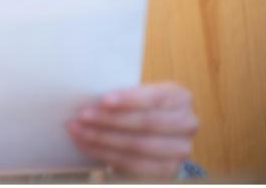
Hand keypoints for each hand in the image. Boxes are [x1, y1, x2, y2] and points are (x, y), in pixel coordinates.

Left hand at [66, 82, 198, 178]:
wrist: (153, 134)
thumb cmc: (138, 108)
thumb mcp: (136, 96)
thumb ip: (122, 97)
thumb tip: (89, 98)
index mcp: (180, 97)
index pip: (154, 97)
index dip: (128, 100)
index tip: (103, 100)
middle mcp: (187, 123)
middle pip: (145, 123)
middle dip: (109, 120)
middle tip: (82, 116)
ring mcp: (180, 149)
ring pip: (137, 145)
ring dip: (102, 138)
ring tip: (78, 130)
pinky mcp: (167, 170)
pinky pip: (133, 164)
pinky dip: (105, 154)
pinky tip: (87, 145)